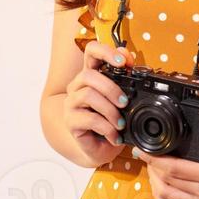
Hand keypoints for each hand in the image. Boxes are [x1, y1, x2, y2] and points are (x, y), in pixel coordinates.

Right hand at [64, 41, 133, 166]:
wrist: (102, 148)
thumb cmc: (112, 119)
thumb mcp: (122, 98)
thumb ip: (125, 76)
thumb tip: (128, 55)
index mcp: (91, 75)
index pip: (91, 51)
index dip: (105, 51)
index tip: (122, 62)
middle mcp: (77, 86)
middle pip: (88, 75)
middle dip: (111, 88)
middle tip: (125, 102)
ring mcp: (71, 103)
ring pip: (88, 95)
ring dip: (109, 110)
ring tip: (120, 123)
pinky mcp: (71, 122)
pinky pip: (89, 119)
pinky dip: (106, 127)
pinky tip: (114, 134)